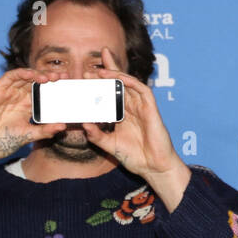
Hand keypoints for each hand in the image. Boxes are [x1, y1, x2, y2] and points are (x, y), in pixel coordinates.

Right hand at [0, 69, 67, 183]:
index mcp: (25, 106)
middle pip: (35, 82)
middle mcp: (16, 97)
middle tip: (63, 76)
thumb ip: (45, 130)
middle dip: (49, 77)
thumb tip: (63, 126)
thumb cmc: (3, 142)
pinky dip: (22, 73)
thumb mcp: (29, 135)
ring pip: (24, 77)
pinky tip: (33, 75)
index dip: (53, 87)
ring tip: (50, 77)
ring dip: (37, 74)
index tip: (67, 85)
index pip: (42, 92)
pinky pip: (9, 77)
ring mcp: (6, 93)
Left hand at [82, 46, 189, 209]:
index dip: (101, 83)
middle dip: (106, 73)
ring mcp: (142, 107)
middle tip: (88, 70)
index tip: (84, 77)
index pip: (111, 93)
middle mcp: (133, 108)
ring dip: (116, 75)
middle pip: (119, 84)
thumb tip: (84, 124)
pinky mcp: (151, 109)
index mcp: (123, 115)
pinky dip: (131, 82)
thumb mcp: (110, 145)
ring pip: (129, 84)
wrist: (154, 168)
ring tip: (100, 71)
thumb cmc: (136, 157)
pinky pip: (143, 90)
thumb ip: (96, 135)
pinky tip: (120, 77)